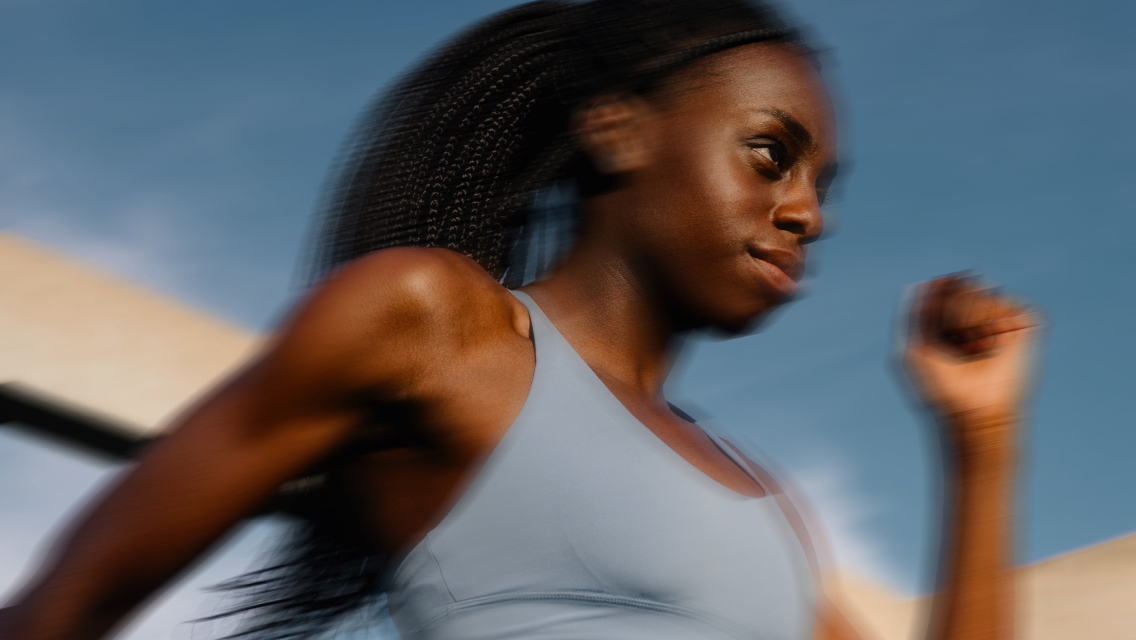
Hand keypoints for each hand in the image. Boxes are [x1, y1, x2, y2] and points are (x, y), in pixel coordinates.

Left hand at [903, 274, 1039, 451]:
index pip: (941, 287)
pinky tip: (991, 346)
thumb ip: (917, 313)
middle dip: (950, 313)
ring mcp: (1002, 317)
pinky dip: (990, 325)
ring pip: (982, 290)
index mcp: (950, 319)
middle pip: (960, 283)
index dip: (934, 306)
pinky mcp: (1024, 322)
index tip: (935, 334)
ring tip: (973, 349)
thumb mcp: (913, 349)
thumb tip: (932, 280)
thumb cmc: (939, 387)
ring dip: (969, 322)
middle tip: (955, 345)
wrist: (970, 411)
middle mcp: (978, 315)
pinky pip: (1002, 303)